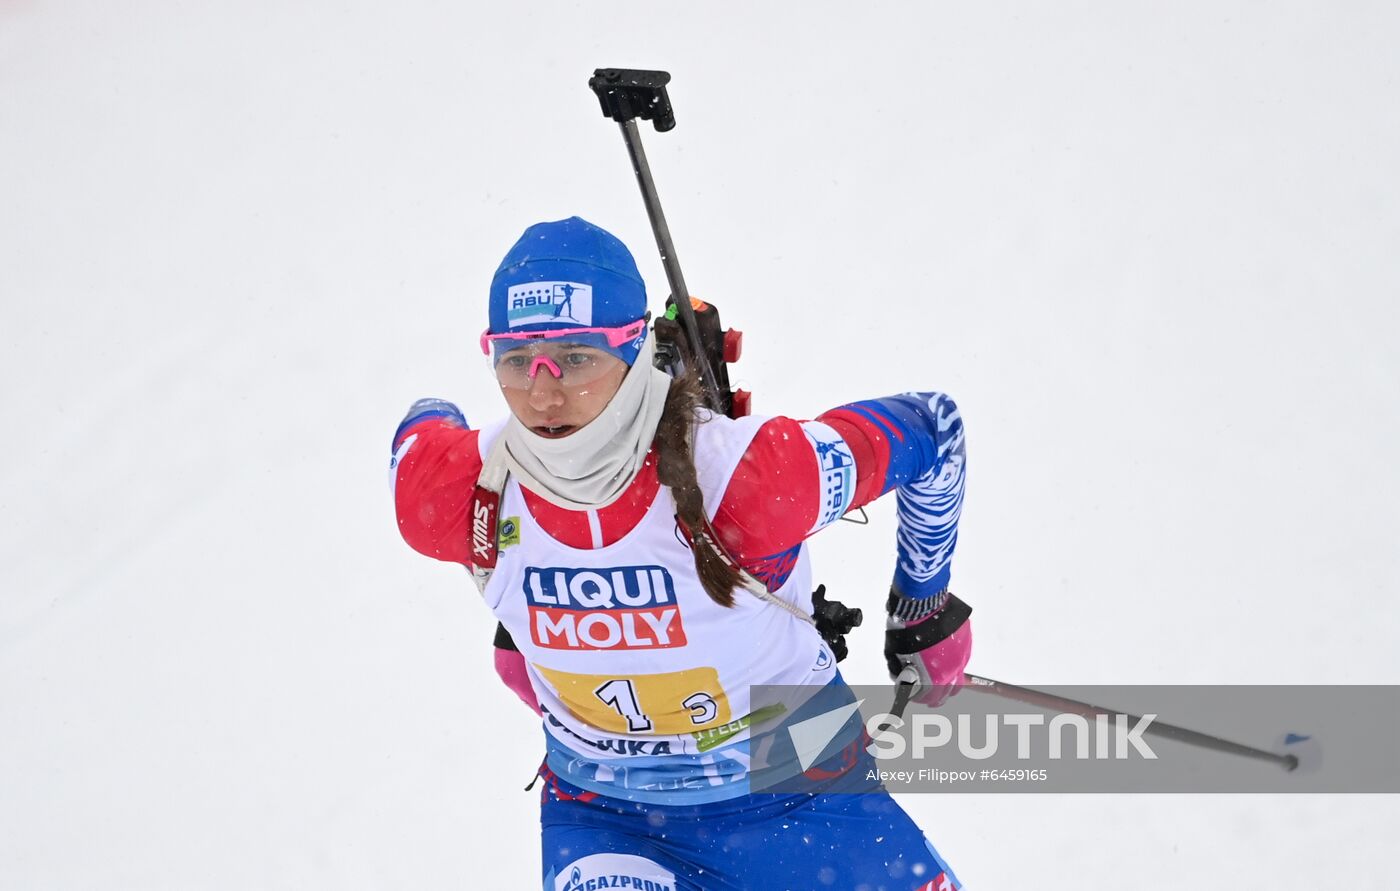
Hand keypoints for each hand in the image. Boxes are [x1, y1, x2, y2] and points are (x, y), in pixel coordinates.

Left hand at [884, 591, 972, 707]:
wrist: (921, 604)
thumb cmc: (905, 629)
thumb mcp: (895, 655)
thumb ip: (902, 671)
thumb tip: (904, 678)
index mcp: (934, 677)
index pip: (929, 697)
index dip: (919, 699)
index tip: (913, 697)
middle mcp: (951, 670)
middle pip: (947, 693)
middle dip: (936, 697)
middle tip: (929, 698)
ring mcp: (961, 656)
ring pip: (958, 678)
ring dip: (947, 683)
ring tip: (939, 682)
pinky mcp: (965, 643)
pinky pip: (960, 658)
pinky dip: (952, 662)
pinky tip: (943, 657)